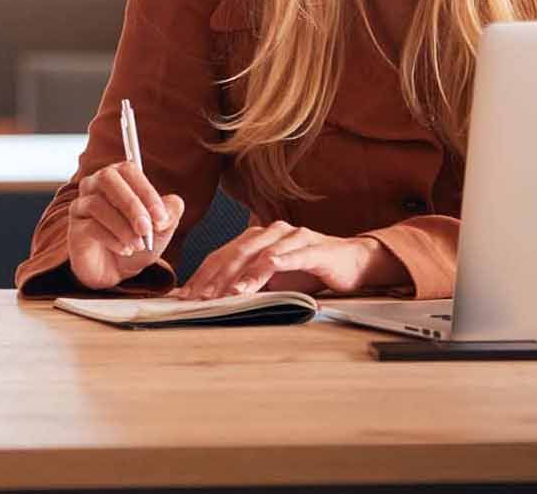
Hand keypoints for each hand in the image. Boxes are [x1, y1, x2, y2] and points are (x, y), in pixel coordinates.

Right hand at [66, 161, 183, 290]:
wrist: (117, 272)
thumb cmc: (137, 242)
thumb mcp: (160, 230)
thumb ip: (170, 214)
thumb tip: (170, 206)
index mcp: (119, 177)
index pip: (129, 170)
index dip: (146, 191)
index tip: (162, 217)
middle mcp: (96, 184)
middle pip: (108, 179)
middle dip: (131, 204)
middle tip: (147, 228)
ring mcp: (82, 205)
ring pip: (97, 204)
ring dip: (123, 227)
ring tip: (139, 245)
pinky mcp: (75, 228)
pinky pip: (91, 226)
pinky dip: (112, 239)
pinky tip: (125, 250)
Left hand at [178, 222, 406, 299]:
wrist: (352, 261)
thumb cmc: (310, 271)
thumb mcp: (274, 281)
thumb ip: (249, 284)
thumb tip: (214, 303)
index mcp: (257, 237)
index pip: (222, 255)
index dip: (202, 275)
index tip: (184, 297)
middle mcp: (270, 232)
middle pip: (234, 253)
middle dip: (213, 278)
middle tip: (197, 300)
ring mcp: (291, 237)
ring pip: (258, 254)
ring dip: (239, 276)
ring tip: (224, 296)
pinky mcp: (312, 248)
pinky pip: (288, 256)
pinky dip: (272, 267)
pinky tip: (260, 278)